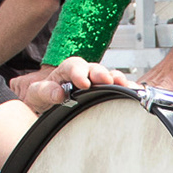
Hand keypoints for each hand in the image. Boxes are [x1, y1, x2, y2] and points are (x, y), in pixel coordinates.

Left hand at [17, 57, 136, 109]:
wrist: (45, 106)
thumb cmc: (42, 97)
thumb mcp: (36, 94)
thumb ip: (45, 91)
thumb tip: (58, 94)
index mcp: (66, 71)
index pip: (74, 65)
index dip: (79, 72)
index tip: (83, 83)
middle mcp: (84, 74)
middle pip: (95, 69)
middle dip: (102, 74)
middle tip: (107, 80)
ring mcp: (96, 83)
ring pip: (109, 77)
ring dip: (118, 80)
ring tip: (125, 86)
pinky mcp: (105, 93)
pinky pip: (118, 89)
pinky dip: (128, 89)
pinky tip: (136, 92)